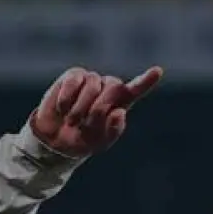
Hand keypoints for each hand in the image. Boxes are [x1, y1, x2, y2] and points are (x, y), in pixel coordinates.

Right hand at [31, 66, 163, 156]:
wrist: (55, 140)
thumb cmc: (81, 140)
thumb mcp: (100, 142)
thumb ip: (113, 130)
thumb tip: (119, 112)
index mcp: (119, 103)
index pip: (136, 89)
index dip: (146, 80)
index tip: (157, 71)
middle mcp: (107, 88)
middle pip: (114, 87)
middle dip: (100, 107)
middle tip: (85, 124)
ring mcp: (91, 80)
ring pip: (93, 85)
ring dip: (80, 108)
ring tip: (73, 120)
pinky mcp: (74, 76)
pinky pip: (75, 81)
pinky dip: (67, 99)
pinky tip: (62, 109)